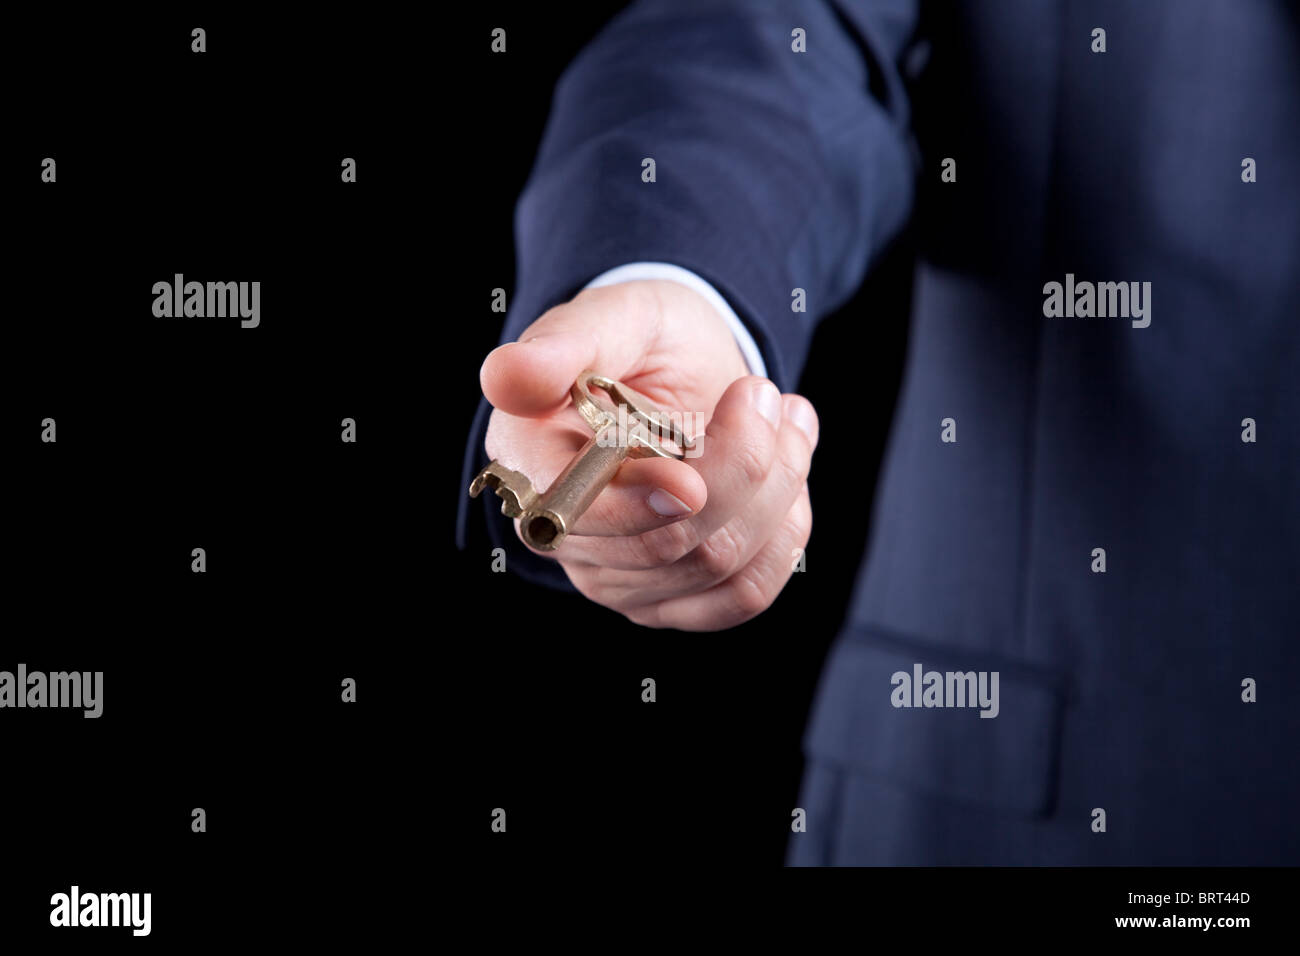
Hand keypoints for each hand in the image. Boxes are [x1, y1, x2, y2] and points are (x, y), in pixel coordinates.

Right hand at [480, 279, 817, 629]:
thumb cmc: (644, 339)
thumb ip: (565, 344)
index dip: (639, 505)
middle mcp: (565, 534)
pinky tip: (789, 470)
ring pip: (719, 563)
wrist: (688, 367)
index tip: (692, 477)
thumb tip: (505, 376)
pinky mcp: (674, 598)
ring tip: (781, 414)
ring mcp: (620, 576)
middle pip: (665, 543)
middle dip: (739, 466)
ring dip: (776, 482)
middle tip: (762, 392)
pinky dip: (786, 529)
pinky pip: (746, 593)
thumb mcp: (612, 316)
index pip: (576, 516)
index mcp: (528, 462)